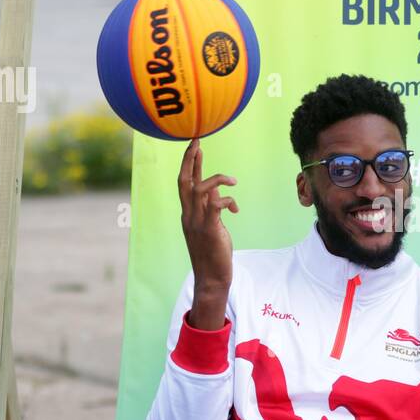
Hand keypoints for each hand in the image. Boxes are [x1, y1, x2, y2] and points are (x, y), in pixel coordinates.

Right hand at [178, 137, 237, 327]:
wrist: (212, 278)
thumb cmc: (213, 252)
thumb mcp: (211, 225)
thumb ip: (211, 206)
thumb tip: (218, 189)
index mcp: (187, 213)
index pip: (184, 183)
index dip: (189, 163)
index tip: (195, 145)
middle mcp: (188, 215)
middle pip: (184, 181)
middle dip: (191, 159)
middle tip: (198, 141)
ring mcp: (197, 222)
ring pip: (199, 190)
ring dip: (217, 179)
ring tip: (233, 180)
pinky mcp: (210, 229)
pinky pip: (215, 205)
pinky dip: (227, 200)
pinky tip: (236, 207)